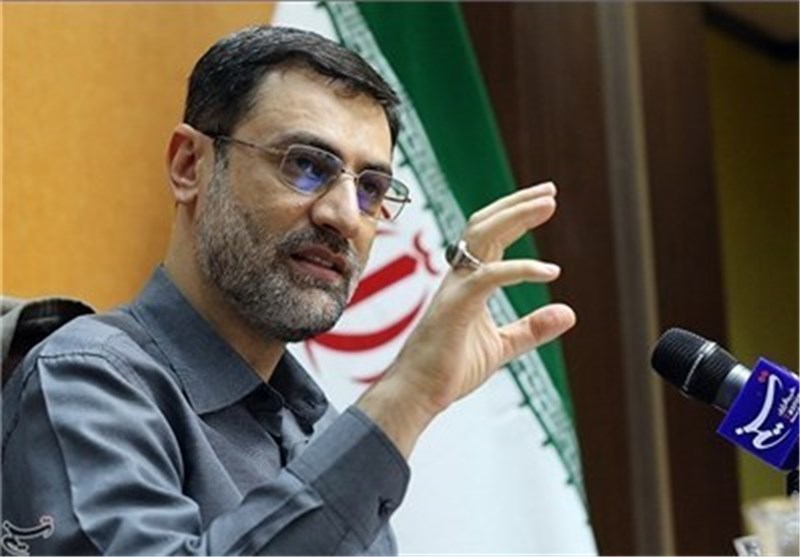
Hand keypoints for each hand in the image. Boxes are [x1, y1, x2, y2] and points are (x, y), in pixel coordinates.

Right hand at [357, 182, 575, 456]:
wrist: (417, 393)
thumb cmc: (450, 369)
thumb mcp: (502, 346)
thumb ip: (532, 328)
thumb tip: (569, 312)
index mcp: (467, 282)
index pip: (490, 236)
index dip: (515, 215)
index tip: (544, 202)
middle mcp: (459, 277)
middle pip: (485, 224)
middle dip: (518, 204)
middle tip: (550, 191)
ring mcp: (455, 288)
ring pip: (482, 236)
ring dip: (516, 217)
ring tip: (547, 204)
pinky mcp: (456, 306)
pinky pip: (490, 276)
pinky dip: (522, 268)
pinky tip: (550, 271)